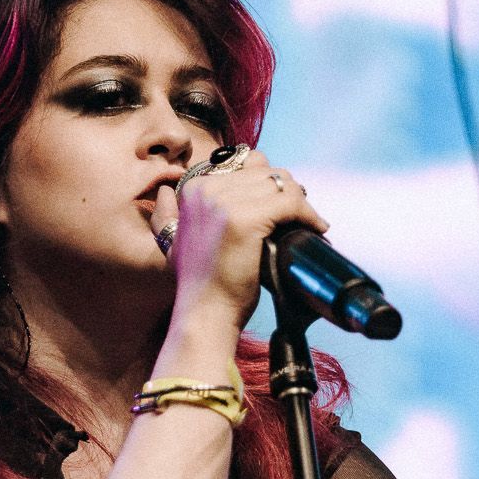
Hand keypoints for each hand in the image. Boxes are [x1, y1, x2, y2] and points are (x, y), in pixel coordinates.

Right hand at [151, 147, 328, 327]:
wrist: (205, 313)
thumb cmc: (199, 282)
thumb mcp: (173, 241)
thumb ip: (168, 214)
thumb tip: (164, 192)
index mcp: (193, 189)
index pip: (246, 166)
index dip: (269, 185)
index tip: (282, 207)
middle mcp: (207, 189)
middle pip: (266, 172)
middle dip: (288, 192)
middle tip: (300, 215)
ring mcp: (226, 202)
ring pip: (281, 184)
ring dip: (301, 202)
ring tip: (308, 222)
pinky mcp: (247, 219)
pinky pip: (291, 203)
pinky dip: (308, 214)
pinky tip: (315, 228)